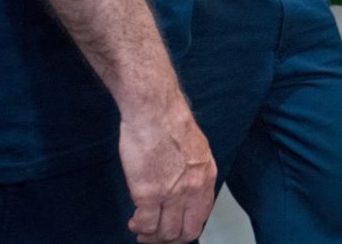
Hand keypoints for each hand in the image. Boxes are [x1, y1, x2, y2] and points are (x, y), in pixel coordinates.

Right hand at [120, 96, 216, 243]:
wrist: (155, 111)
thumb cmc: (170, 124)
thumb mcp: (196, 150)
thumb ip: (193, 173)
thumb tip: (185, 189)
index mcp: (206, 177)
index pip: (202, 217)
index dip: (187, 228)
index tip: (175, 229)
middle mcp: (193, 189)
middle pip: (186, 232)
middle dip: (170, 240)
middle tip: (157, 237)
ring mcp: (172, 193)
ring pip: (165, 234)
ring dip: (152, 237)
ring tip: (142, 231)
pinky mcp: (149, 193)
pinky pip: (146, 225)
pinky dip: (139, 228)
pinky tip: (134, 221)